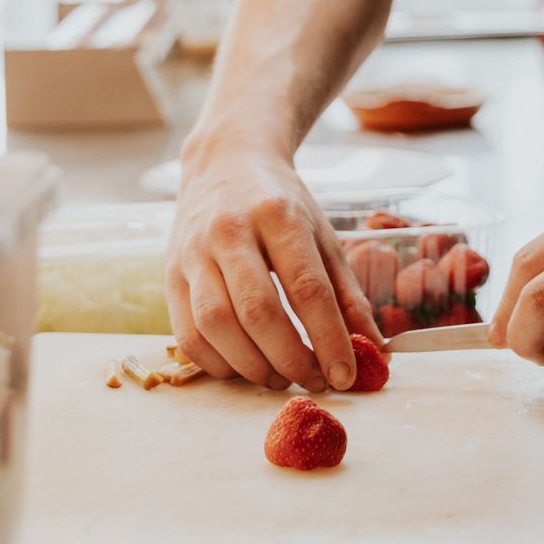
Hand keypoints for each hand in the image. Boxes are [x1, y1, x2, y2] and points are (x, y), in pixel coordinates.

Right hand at [166, 130, 383, 390]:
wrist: (224, 162)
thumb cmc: (279, 204)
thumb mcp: (321, 235)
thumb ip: (346, 294)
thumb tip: (374, 349)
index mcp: (278, 215)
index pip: (306, 287)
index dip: (328, 339)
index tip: (345, 375)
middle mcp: (230, 231)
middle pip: (257, 310)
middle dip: (290, 359)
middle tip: (312, 380)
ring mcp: (193, 253)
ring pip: (216, 325)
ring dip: (252, 366)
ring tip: (280, 377)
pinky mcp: (169, 275)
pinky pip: (187, 334)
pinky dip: (217, 364)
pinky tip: (243, 367)